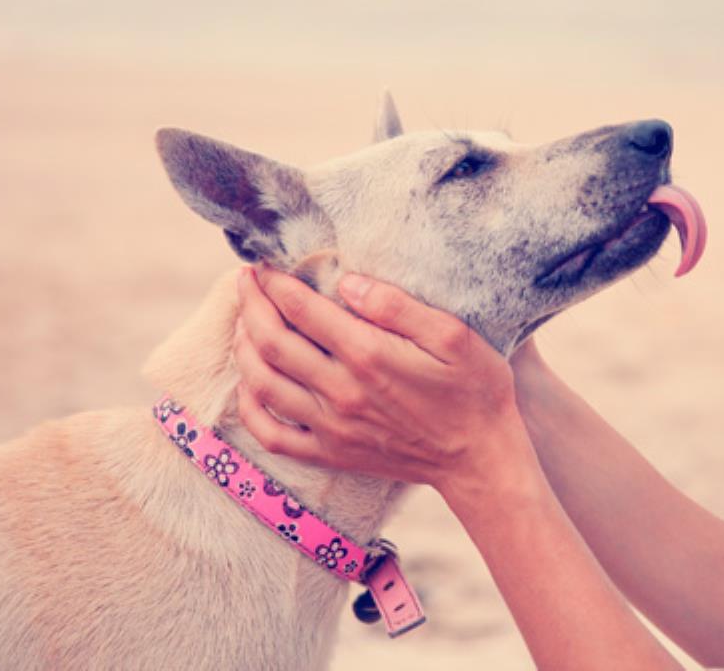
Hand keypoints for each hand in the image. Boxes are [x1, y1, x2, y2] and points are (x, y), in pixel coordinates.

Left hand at [233, 266, 533, 502]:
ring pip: (263, 384)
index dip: (275, 283)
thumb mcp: (453, 336)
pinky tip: (251, 384)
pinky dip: (250, 407)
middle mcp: (342, 392)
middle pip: (272, 342)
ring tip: (244, 323)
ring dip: (244, 348)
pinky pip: (272, 434)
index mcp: (369, 356)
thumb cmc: (475, 390)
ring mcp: (332, 427)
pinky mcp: (331, 454)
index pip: (302, 310)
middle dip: (251, 306)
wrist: (480, 458)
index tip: (264, 265)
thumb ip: (398, 306)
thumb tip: (348, 282)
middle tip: (245, 282)